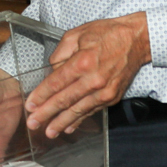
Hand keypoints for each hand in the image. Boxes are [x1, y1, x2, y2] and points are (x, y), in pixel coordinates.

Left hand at [24, 12, 150, 137]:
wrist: (137, 40)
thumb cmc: (106, 34)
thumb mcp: (77, 34)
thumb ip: (60, 53)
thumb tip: (51, 71)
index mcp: (83, 62)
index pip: (56, 83)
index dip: (41, 96)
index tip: (29, 105)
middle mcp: (94, 80)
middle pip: (64, 100)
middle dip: (46, 114)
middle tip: (32, 124)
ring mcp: (105, 91)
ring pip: (78, 110)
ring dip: (62, 123)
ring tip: (48, 132)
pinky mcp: (112, 97)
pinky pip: (91, 111)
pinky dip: (79, 120)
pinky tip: (69, 128)